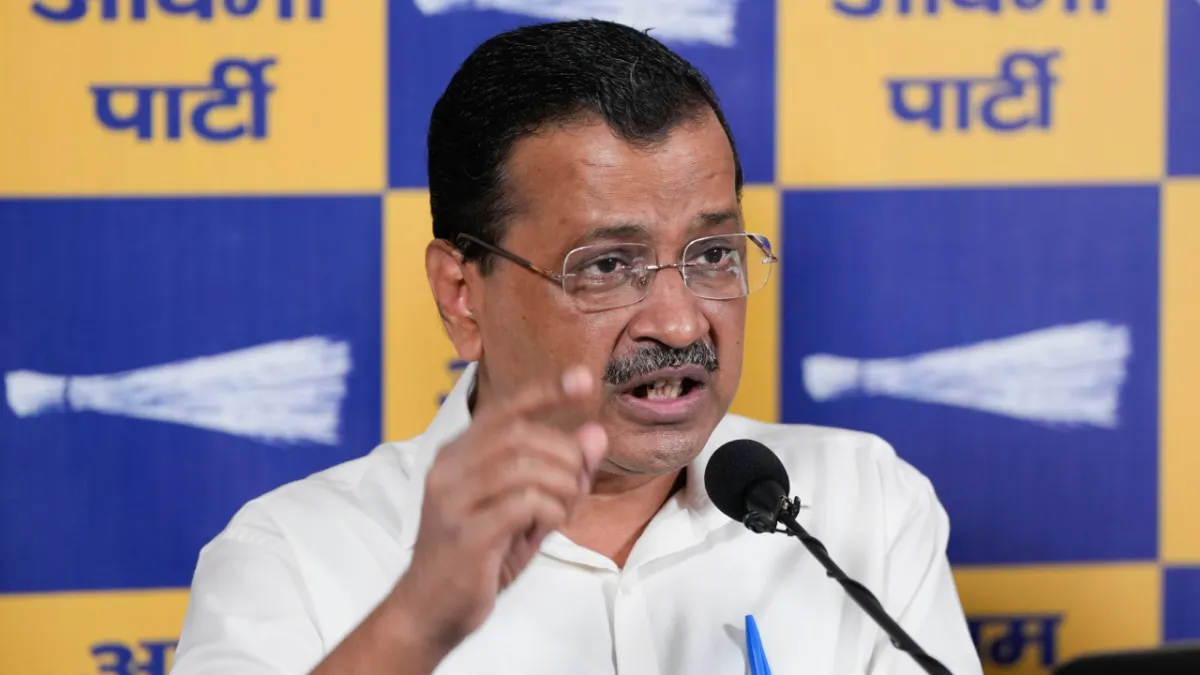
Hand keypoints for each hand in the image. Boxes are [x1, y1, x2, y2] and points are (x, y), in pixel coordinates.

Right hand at [389, 365, 607, 656]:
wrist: (431, 611)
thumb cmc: (480, 557)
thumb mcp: (527, 510)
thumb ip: (560, 472)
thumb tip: (596, 434)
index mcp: (458, 454)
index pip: (507, 409)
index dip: (547, 391)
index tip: (584, 380)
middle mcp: (448, 468)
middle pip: (522, 436)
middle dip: (565, 456)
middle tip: (578, 487)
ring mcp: (452, 499)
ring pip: (525, 467)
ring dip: (562, 486)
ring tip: (565, 509)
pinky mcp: (464, 533)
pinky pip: (523, 503)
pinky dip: (550, 510)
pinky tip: (549, 526)